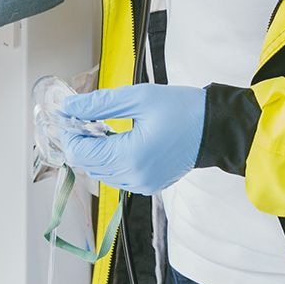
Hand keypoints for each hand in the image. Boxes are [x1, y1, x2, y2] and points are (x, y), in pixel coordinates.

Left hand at [57, 84, 205, 194]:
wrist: (215, 128)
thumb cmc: (182, 109)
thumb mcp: (138, 97)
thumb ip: (99, 104)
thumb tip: (69, 107)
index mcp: (130, 157)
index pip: (82, 152)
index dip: (70, 134)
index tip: (70, 115)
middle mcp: (134, 177)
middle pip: (88, 165)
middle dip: (80, 142)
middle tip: (83, 118)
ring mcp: (142, 185)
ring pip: (101, 173)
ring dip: (95, 152)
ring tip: (101, 128)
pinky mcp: (149, 185)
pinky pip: (118, 177)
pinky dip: (111, 160)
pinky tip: (118, 140)